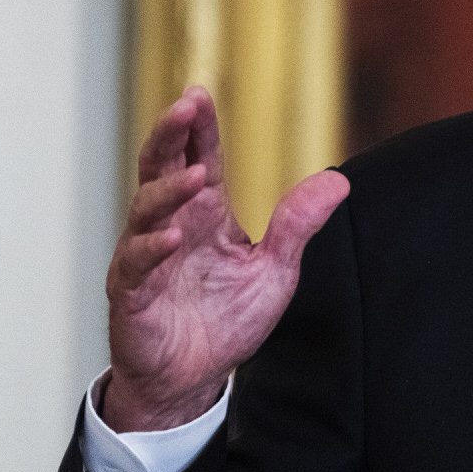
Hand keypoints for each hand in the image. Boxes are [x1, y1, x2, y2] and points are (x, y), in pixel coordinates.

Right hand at [102, 86, 349, 430]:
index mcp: (205, 216)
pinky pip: (137, 264)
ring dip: (169, 189)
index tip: (199, 93)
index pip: (201, 158)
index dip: (199, 127)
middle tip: (185, 106)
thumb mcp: (275, 269)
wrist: (194, 379)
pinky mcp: (132, 293)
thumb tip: (340, 181)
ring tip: (196, 174)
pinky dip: (152, 249)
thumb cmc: (227, 321)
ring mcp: (147, 257)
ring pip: (146, 209)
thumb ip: (298, 224)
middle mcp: (172, 226)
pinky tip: (172, 238)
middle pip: (163, 168)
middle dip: (171, 134)